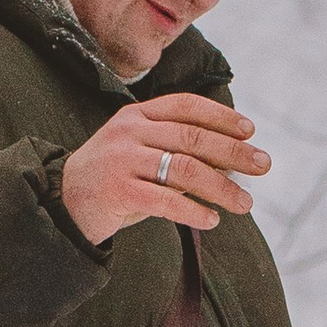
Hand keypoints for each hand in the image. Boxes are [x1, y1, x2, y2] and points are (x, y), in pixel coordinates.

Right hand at [62, 94, 268, 249]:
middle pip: (193, 137)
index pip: (186, 106)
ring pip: (185, 169)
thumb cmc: (113, 179)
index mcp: (136, 116)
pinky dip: (194, 211)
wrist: (63, 203)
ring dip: (222, 187)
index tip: (250, 131)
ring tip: (245, 204)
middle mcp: (129, 133)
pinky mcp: (118, 192)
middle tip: (264, 165)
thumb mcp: (140, 153)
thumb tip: (232, 161)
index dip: (221, 116)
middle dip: (234, 152)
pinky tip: (212, 220)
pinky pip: (166, 201)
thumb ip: (176, 151)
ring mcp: (122, 161)